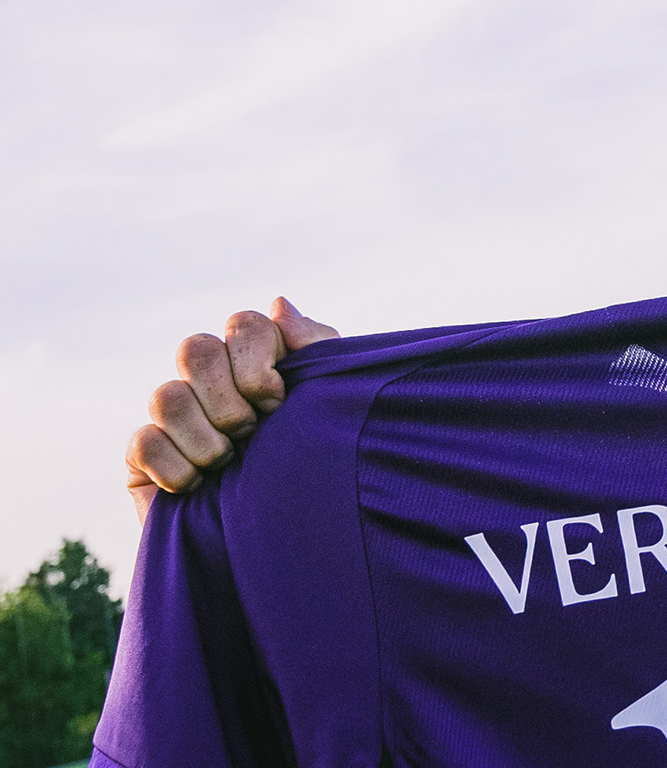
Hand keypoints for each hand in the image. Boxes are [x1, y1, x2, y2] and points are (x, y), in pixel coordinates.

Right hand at [125, 297, 338, 519]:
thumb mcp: (333, 408)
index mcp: (260, 366)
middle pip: (195, 348)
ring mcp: (175, 420)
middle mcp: (214, 385)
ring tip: (232, 466)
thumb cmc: (321, 474)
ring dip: (207, 439)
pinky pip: (143, 443)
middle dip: (228, 397)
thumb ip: (316, 351)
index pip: (244, 324)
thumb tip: (278, 305)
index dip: (257, 360)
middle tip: (254, 432)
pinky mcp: (144, 461)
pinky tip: (200, 488)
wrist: (296, 550)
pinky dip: (178, 469)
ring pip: (165, 396)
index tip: (280, 400)